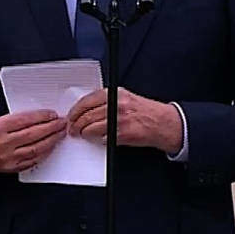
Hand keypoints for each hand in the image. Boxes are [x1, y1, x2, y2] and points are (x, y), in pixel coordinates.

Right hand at [0, 110, 66, 173]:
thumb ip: (15, 120)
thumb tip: (39, 117)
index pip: (24, 120)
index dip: (41, 117)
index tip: (52, 114)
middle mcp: (3, 143)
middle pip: (33, 134)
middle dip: (51, 127)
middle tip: (61, 123)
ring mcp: (9, 157)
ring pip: (36, 148)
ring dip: (51, 140)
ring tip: (60, 133)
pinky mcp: (13, 168)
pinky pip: (34, 160)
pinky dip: (45, 153)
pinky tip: (52, 146)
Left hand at [67, 87, 182, 153]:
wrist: (163, 123)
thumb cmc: (144, 111)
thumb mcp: (123, 97)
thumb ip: (105, 100)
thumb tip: (84, 108)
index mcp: (114, 94)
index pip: (86, 101)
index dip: (75, 110)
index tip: (71, 116)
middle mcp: (116, 104)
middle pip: (86, 115)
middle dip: (75, 124)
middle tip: (72, 129)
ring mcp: (119, 119)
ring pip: (91, 127)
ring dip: (83, 133)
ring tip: (81, 134)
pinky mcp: (122, 133)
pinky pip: (102, 137)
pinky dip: (96, 139)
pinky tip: (97, 138)